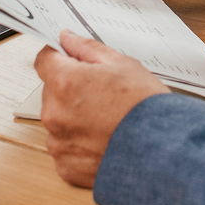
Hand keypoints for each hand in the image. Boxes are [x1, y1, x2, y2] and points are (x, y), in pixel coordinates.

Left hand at [34, 30, 168, 187]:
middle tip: (101, 92)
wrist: (161, 148)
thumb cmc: (144, 106)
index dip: (57, 56)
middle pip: (51, 91)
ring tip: (106, 118)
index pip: (44, 60)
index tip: (68, 58)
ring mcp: (58, 142)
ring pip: (58, 120)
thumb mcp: (122, 64)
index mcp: (66, 82)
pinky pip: (65, 146)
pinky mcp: (65, 165)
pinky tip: (103, 137)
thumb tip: (67, 39)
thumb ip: (87, 49)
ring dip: (73, 116)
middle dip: (70, 88)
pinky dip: (79, 142)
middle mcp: (54, 113)